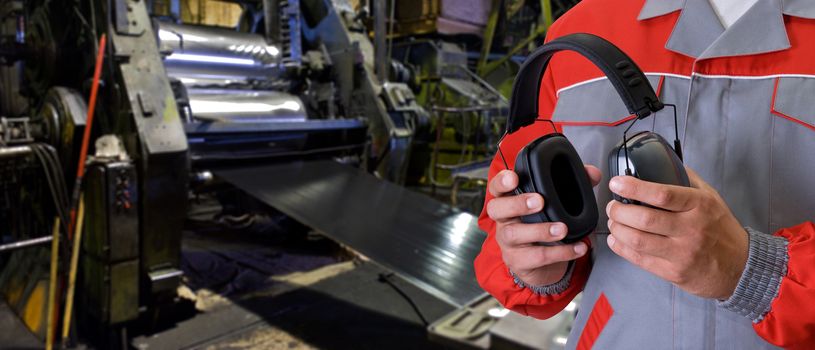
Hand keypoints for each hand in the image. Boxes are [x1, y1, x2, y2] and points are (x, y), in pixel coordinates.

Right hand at [487, 166, 600, 286]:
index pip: (497, 188)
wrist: (540, 264)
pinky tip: (577, 247)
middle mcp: (504, 220)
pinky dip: (560, 252)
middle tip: (539, 202)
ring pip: (514, 234)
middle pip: (497, 208)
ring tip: (562, 229)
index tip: (513, 178)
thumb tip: (592, 173)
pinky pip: (536, 257)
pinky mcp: (518, 261)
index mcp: (510, 201)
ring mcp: (508, 242)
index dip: (501, 182)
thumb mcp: (556, 204)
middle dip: (517, 203)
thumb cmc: (544, 226)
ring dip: (540, 230)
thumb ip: (573, 184)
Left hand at [606, 167, 748, 299]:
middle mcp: (691, 229)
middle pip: (644, 219)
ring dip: (617, 229)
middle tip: (613, 206)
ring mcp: (682, 253)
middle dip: (619, 211)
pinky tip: (616, 239)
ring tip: (613, 222)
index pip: (662, 194)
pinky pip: (640, 260)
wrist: (741, 267)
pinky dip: (621, 248)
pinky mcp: (674, 272)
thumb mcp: (711, 198)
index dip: (634, 188)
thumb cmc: (721, 229)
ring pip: (638, 240)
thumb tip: (663, 160)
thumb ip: (687, 179)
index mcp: (699, 206)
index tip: (617, 183)